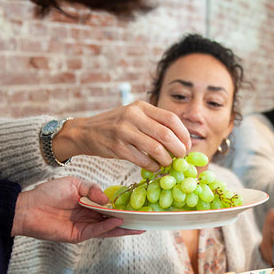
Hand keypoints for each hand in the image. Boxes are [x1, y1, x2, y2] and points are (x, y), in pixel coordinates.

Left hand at [11, 176, 143, 242]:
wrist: (28, 207)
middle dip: (129, 219)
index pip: (110, 205)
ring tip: (139, 225)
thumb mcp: (74, 183)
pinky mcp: (79, 235)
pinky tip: (119, 222)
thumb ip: (92, 189)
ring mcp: (85, 226)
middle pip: (113, 218)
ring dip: (124, 227)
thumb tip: (107, 199)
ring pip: (109, 228)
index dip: (123, 205)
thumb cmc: (48, 193)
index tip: (137, 204)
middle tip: (145, 218)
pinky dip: (109, 227)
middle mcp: (89, 215)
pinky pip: (97, 231)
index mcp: (88, 202)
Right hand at [53, 100, 190, 170]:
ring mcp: (124, 131)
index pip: (171, 118)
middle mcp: (133, 116)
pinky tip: (155, 167)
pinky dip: (153, 166)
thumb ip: (154, 123)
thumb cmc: (116, 125)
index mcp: (141, 106)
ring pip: (156, 148)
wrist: (86, 131)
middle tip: (181, 156)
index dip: (183, 134)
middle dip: (178, 148)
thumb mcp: (134, 115)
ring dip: (166, 160)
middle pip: (166, 134)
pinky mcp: (117, 147)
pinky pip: (143, 160)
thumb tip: (181, 141)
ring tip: (167, 163)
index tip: (187, 145)